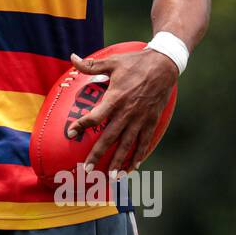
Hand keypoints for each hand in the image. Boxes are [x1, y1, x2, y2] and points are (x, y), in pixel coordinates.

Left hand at [68, 49, 177, 171]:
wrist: (164, 64)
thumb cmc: (136, 62)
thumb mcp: (113, 61)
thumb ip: (91, 65)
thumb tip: (72, 58)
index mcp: (115, 98)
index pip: (95, 116)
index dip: (81, 125)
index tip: (70, 133)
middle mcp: (127, 112)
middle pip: (109, 137)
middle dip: (97, 154)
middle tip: (87, 169)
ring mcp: (141, 119)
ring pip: (127, 145)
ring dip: (118, 161)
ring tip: (110, 176)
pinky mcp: (151, 121)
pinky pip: (144, 142)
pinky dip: (138, 156)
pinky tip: (132, 168)